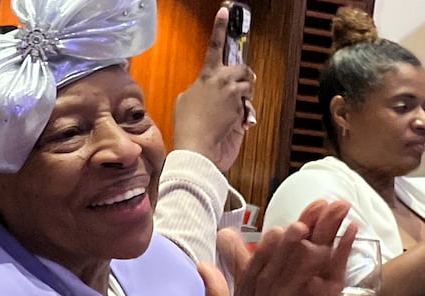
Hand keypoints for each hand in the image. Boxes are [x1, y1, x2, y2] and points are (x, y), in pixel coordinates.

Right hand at [172, 6, 254, 171]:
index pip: (214, 46)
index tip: (225, 11)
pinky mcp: (242, 109)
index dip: (219, 28)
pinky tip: (231, 121)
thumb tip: (205, 90)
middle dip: (242, 76)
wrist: (196, 144)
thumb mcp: (185, 101)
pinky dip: (243, 112)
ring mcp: (234, 95)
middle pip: (242, 68)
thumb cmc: (187, 125)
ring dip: (244, 94)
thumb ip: (198, 89)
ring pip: (248, 85)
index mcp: (206, 75)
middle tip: (236, 86)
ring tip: (232, 107)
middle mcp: (222, 81)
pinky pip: (248, 105)